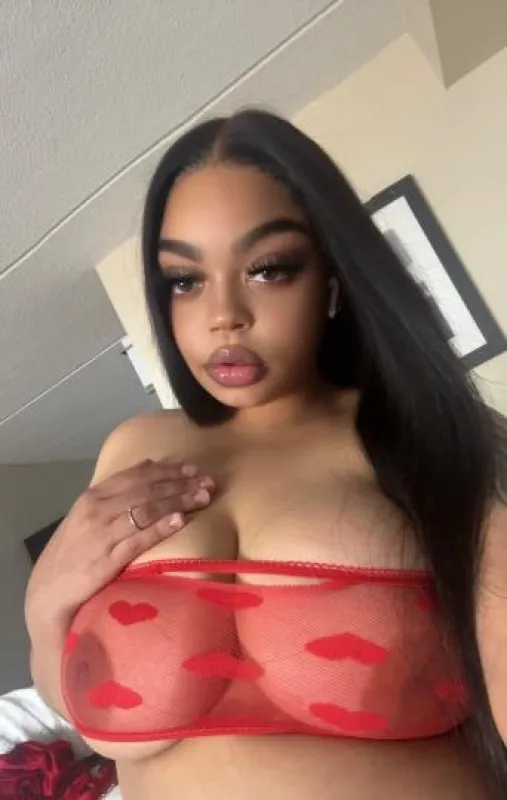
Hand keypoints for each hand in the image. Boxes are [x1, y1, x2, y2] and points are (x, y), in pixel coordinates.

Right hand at [25, 458, 214, 636]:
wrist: (47, 590)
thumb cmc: (72, 552)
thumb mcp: (89, 515)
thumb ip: (117, 492)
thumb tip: (149, 465)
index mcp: (93, 496)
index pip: (135, 476)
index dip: (166, 470)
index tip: (192, 469)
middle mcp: (97, 510)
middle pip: (146, 490)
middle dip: (180, 485)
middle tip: (207, 482)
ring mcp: (102, 534)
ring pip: (146, 510)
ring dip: (178, 502)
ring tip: (202, 498)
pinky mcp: (107, 559)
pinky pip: (139, 538)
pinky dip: (160, 527)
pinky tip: (180, 521)